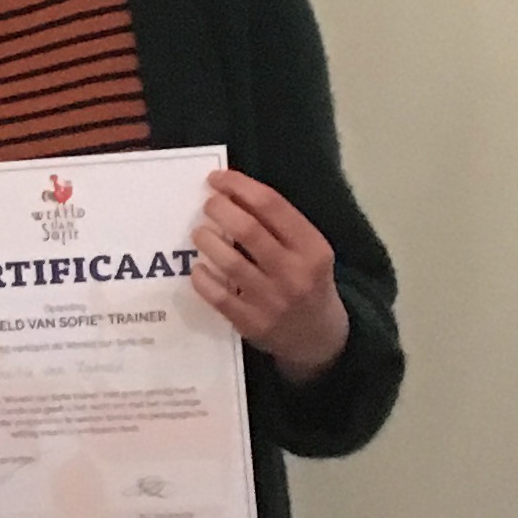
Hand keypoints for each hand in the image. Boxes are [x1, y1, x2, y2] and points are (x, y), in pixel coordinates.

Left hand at [191, 168, 349, 383]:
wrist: (319, 338)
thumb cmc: (307, 281)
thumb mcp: (309, 250)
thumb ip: (278, 224)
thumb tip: (231, 191)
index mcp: (312, 247)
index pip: (271, 205)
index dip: (239, 186)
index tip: (217, 179)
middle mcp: (294, 273)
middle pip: (248, 229)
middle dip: (220, 209)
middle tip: (208, 204)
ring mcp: (272, 301)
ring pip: (229, 262)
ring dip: (207, 240)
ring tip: (199, 232)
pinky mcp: (252, 323)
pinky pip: (217, 295)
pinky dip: (202, 277)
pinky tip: (198, 267)